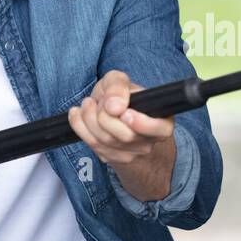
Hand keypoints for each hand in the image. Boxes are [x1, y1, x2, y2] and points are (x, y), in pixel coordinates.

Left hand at [67, 70, 174, 185]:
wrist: (113, 114)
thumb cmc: (121, 96)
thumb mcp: (120, 81)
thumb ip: (118, 87)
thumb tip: (114, 106)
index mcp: (162, 121)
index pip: (160, 129)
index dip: (142, 123)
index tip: (125, 113)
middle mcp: (150, 141)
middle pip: (125, 136)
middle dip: (104, 115)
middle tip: (99, 100)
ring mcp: (132, 154)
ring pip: (105, 141)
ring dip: (89, 118)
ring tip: (87, 104)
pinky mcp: (113, 158)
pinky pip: (92, 145)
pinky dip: (80, 127)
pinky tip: (78, 114)